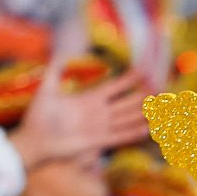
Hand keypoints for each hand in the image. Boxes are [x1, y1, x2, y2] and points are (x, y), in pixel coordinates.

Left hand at [7, 63, 149, 169]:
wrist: (35, 140)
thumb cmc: (39, 116)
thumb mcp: (46, 90)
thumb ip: (54, 72)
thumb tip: (59, 54)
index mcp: (89, 99)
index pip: (114, 87)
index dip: (128, 79)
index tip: (143, 71)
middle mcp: (99, 112)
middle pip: (126, 103)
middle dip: (143, 96)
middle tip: (160, 90)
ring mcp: (100, 127)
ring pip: (127, 118)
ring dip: (144, 114)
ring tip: (160, 109)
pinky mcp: (98, 141)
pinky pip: (121, 136)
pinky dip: (134, 133)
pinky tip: (148, 129)